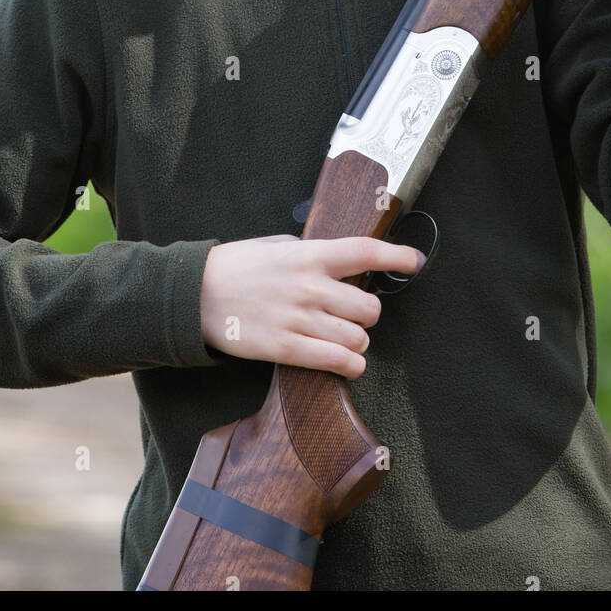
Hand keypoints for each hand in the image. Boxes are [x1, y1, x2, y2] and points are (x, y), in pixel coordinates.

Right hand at [199, 232, 424, 378]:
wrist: (196, 294)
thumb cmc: (237, 266)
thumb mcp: (277, 244)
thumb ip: (311, 253)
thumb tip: (340, 261)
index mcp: (309, 255)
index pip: (366, 252)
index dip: (397, 256)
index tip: (414, 261)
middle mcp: (310, 286)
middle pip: (369, 307)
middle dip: (368, 314)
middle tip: (355, 314)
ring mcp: (299, 319)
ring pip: (357, 338)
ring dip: (358, 341)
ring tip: (346, 338)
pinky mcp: (286, 348)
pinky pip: (336, 362)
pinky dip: (351, 366)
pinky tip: (349, 363)